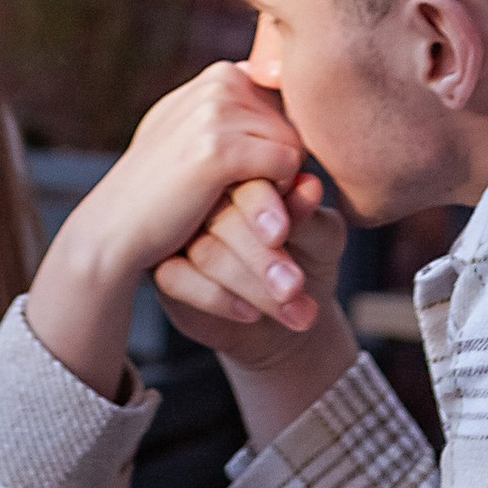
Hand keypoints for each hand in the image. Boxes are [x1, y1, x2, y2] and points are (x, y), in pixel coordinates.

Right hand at [25, 63, 307, 397]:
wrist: (114, 231)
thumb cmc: (162, 195)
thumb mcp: (201, 143)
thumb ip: (244, 124)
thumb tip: (307, 109)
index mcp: (220, 75)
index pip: (288, 107)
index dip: (279, 148)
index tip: (254, 180)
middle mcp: (220, 80)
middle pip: (296, 124)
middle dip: (283, 167)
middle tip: (251, 202)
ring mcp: (216, 109)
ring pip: (295, 145)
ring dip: (280, 187)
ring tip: (244, 210)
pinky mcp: (217, 146)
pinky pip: (286, 166)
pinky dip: (275, 198)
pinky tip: (241, 216)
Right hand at [157, 165, 348, 367]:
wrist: (291, 315)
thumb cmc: (308, 262)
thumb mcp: (322, 240)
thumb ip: (311, 217)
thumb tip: (309, 187)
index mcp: (247, 173)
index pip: (244, 176)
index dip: (263, 204)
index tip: (284, 234)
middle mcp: (209, 197)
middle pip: (224, 216)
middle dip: (263, 256)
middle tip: (295, 287)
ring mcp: (182, 232)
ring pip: (206, 251)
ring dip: (252, 286)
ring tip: (292, 307)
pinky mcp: (165, 268)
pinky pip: (178, 278)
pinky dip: (218, 299)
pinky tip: (250, 314)